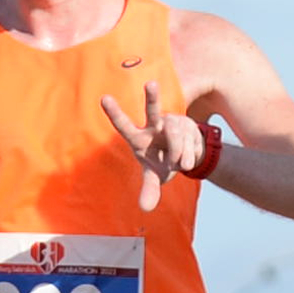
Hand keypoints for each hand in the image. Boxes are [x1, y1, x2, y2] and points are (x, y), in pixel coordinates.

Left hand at [97, 72, 208, 210]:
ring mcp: (171, 122)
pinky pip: (189, 140)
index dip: (114, 112)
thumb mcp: (155, 177)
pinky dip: (188, 154)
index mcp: (139, 138)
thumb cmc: (161, 162)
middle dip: (152, 97)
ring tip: (179, 164)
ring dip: (179, 153)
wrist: (185, 157)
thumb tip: (145, 209)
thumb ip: (150, 190)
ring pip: (176, 135)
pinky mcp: (187, 123)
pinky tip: (187, 159)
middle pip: (152, 110)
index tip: (104, 97)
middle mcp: (154, 126)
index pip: (124, 125)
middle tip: (151, 83)